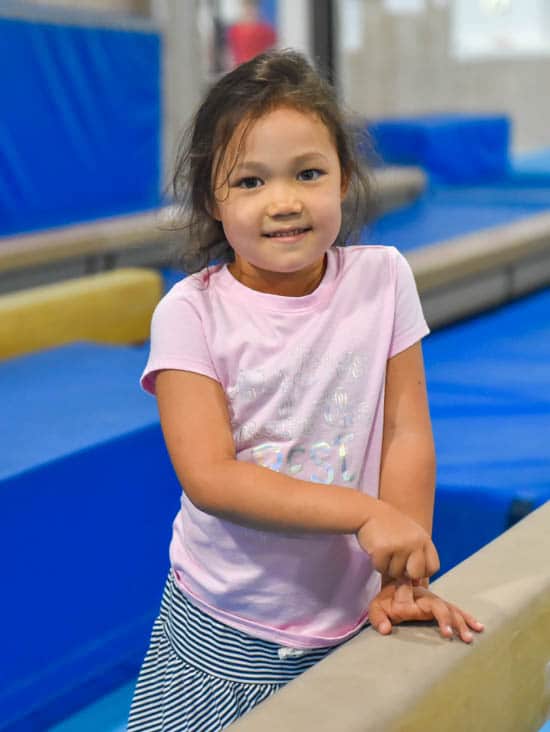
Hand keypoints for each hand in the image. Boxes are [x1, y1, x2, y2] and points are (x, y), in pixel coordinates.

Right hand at [356, 502, 439, 579]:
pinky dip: (377, 563)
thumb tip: (418, 583)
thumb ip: (417, 555)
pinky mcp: (383, 549)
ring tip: (384, 550)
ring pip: (396, 573)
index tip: (410, 567)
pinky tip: (375, 550)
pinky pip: (381, 568)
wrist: (368, 512)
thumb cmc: (389, 525)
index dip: (422, 571)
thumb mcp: (410, 536)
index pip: (433, 567)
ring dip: (388, 567)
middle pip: (416, 574)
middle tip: (395, 561)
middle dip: (405, 573)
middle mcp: (415, 542)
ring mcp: (400, 545)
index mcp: (424, 539)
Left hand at [368, 579, 484, 643]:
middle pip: (444, 607)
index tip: (446, 634)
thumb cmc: (385, 600)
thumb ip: (378, 617)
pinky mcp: (441, 607)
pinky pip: (456, 611)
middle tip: (457, 638)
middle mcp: (428, 597)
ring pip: (452, 610)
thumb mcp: (376, 607)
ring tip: (470, 637)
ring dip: (462, 623)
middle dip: (452, 622)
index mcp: (416, 596)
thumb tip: (385, 630)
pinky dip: (468, 618)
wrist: (392, 588)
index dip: (440, 618)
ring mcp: (436, 601)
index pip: (429, 604)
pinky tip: (479, 627)